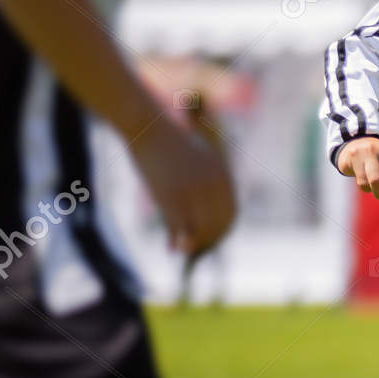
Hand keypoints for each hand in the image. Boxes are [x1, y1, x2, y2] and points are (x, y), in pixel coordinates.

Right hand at [129, 120, 236, 257]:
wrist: (148, 126)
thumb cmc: (168, 142)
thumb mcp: (194, 159)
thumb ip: (204, 182)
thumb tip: (206, 202)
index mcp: (222, 174)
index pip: (230, 211)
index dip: (224, 228)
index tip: (216, 238)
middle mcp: (213, 185)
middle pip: (217, 224)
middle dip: (209, 240)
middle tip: (198, 250)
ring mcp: (194, 192)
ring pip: (200, 229)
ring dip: (194, 245)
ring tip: (185, 252)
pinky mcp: (173, 196)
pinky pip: (179, 227)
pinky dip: (176, 241)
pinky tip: (171, 248)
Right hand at [337, 136, 378, 207]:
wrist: (354, 143)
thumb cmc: (376, 161)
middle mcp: (373, 150)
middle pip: (376, 180)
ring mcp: (358, 153)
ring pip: (364, 183)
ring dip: (367, 188)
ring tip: (367, 178)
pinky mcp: (347, 159)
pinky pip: (355, 179)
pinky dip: (359, 183)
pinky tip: (359, 173)